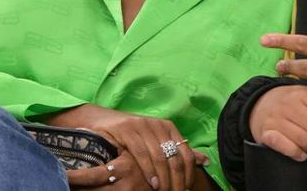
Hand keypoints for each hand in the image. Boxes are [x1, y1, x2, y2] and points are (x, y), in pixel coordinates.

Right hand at [48, 104, 207, 190]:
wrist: (101, 121)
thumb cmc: (130, 136)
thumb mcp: (156, 142)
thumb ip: (178, 151)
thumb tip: (205, 161)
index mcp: (169, 128)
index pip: (186, 153)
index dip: (188, 174)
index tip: (186, 189)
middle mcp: (158, 125)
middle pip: (175, 157)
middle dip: (177, 180)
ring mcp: (143, 126)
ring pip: (160, 157)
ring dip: (164, 178)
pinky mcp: (128, 129)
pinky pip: (142, 153)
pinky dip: (149, 170)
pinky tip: (152, 182)